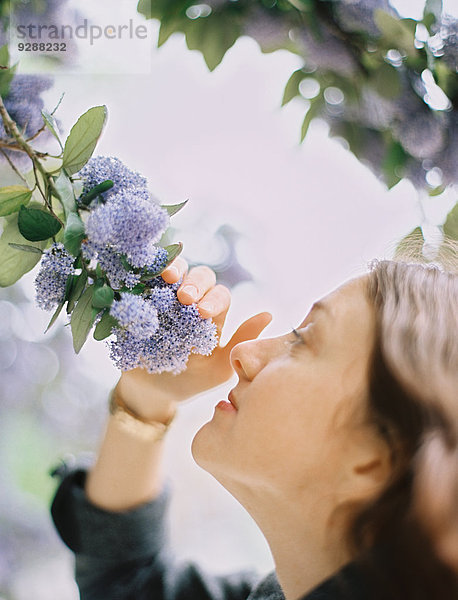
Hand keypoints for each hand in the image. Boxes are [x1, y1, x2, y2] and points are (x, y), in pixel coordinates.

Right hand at [115, 257, 271, 420]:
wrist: (151, 391)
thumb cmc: (191, 380)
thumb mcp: (219, 367)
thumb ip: (240, 341)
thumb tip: (268, 314)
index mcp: (213, 313)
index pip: (220, 296)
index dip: (214, 300)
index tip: (204, 313)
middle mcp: (192, 299)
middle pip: (201, 277)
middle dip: (195, 284)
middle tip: (185, 298)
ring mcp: (166, 293)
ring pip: (176, 269)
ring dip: (174, 268)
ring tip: (169, 278)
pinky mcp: (142, 295)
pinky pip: (146, 275)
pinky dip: (148, 270)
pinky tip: (146, 275)